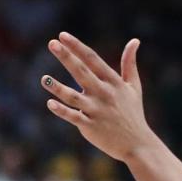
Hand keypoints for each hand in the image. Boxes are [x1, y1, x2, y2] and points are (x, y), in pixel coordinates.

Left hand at [43, 33, 152, 163]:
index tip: (62, 36)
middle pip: (81, 71)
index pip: (92, 59)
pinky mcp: (90, 127)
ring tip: (44, 79)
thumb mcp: (134, 86)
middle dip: (66, 57)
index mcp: (112, 82)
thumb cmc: (133, 114)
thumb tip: (135, 40)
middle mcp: (103, 93)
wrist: (137, 145)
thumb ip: (130, 63)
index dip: (77, 46)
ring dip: (57, 87)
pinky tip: (50, 103)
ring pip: (73, 96)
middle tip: (52, 43)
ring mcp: (96, 110)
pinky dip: (62, 111)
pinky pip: (73, 117)